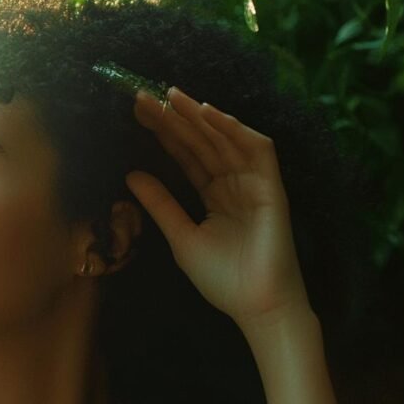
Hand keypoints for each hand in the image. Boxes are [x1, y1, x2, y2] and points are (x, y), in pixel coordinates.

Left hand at [125, 86, 310, 331]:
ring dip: (199, 115)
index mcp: (214, 194)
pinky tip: (208, 113)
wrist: (257, 307)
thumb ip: (160, 204)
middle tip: (143, 97)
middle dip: (174, 118)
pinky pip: (256, 149)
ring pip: (225, 138)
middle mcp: (234, 183)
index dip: (163, 133)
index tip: (136, 113)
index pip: (186, 154)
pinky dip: (233, 129)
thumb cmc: (223, 280)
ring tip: (170, 96)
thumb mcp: (181, 237)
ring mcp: (254, 183)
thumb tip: (131, 174)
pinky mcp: (272, 187)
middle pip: (201, 141)